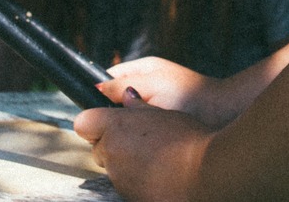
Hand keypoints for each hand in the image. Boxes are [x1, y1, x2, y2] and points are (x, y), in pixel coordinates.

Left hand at [74, 89, 210, 201]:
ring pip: (113, 168)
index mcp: (115, 127)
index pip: (83, 122)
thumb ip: (138, 106)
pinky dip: (137, 180)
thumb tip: (127, 96)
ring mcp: (118, 178)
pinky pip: (126, 184)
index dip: (95, 122)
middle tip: (140, 140)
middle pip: (98, 147)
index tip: (108, 124)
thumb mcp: (163, 112)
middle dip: (113, 144)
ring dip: (126, 163)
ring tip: (155, 158)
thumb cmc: (188, 138)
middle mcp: (111, 153)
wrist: (205, 173)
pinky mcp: (128, 196)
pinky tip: (159, 173)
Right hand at [98, 58, 229, 127]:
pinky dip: (138, 130)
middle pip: (116, 97)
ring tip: (126, 132)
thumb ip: (122, 86)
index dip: (98, 93)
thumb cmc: (189, 96)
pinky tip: (140, 138)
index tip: (92, 110)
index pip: (109, 78)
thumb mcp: (151, 86)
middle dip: (111, 111)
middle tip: (109, 126)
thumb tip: (95, 88)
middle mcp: (147, 82)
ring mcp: (155, 99)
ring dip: (124, 122)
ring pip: (127, 112)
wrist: (222, 113)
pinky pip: (141, 123)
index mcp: (144, 68)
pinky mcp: (162, 116)